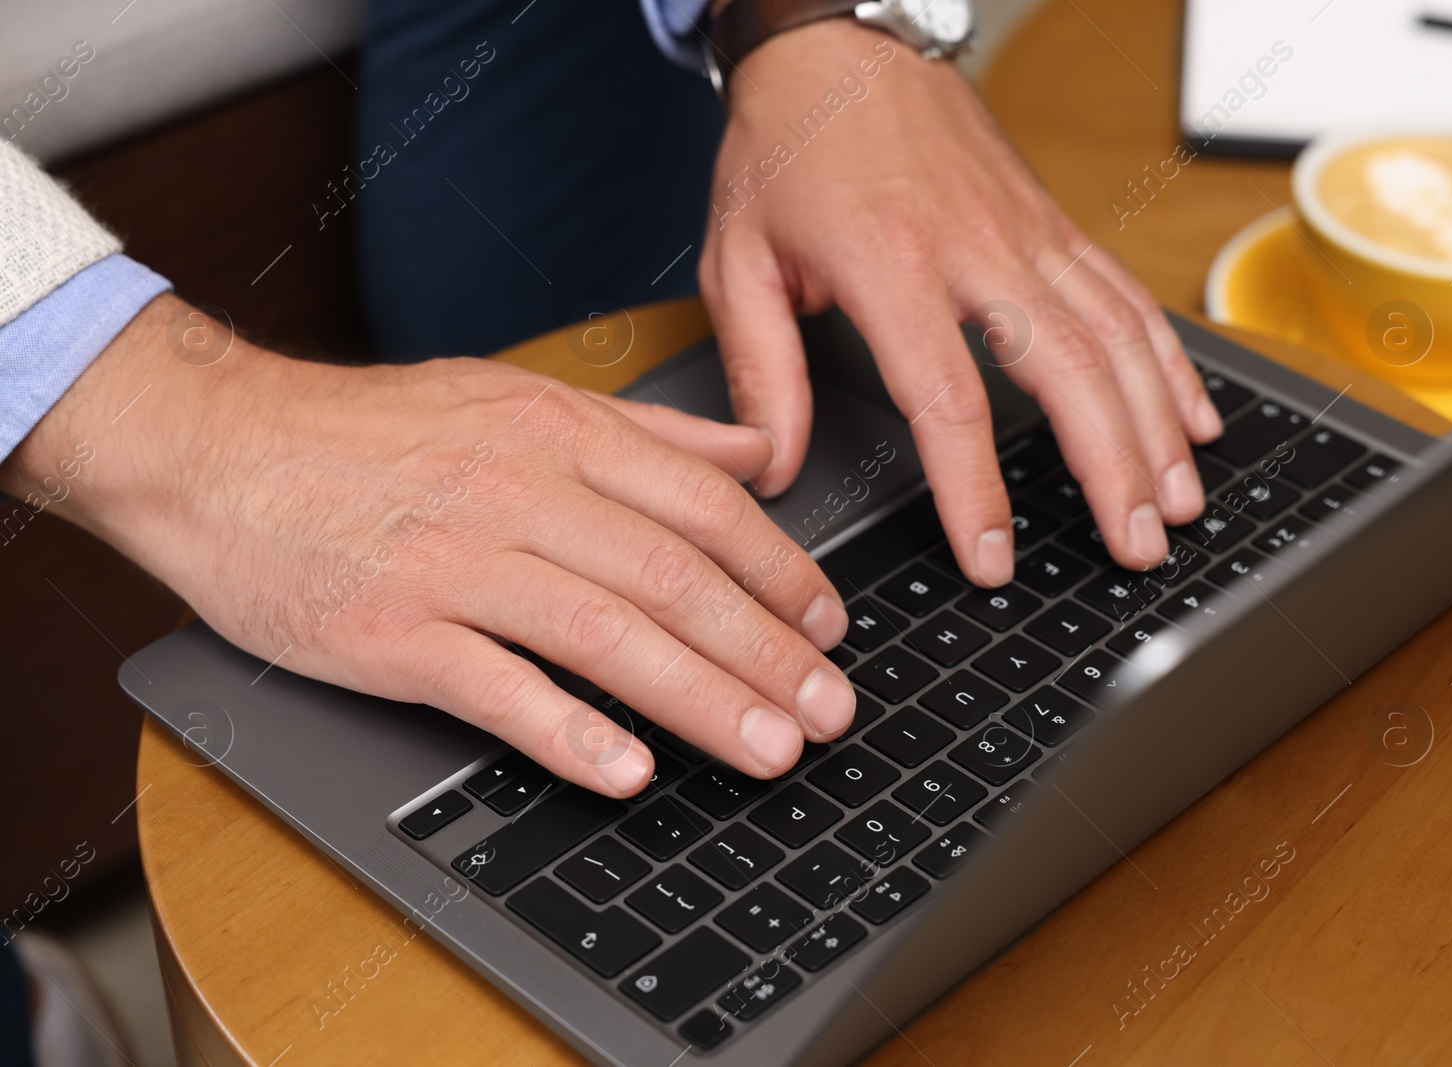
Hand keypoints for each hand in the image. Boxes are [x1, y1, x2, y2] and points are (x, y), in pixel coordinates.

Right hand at [1, 295, 859, 793]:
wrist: (217, 448)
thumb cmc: (365, 432)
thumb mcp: (512, 396)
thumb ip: (640, 432)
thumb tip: (748, 455)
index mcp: (556, 434)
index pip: (703, 506)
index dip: (780, 571)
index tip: (828, 625)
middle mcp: (518, 492)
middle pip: (673, 578)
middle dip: (766, 651)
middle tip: (829, 707)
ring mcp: (454, 564)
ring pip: (605, 635)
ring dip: (700, 700)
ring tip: (767, 746)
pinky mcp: (392, 632)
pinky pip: (496, 688)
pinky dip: (567, 732)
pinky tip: (627, 770)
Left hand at [698, 21, 1222, 579]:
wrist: (838, 44)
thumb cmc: (786, 149)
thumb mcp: (739, 261)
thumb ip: (760, 371)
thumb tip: (774, 467)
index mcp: (890, 264)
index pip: (949, 399)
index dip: (976, 490)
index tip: (990, 559)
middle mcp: (976, 246)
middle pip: (1070, 371)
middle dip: (1113, 469)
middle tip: (1136, 548)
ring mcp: (1027, 230)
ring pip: (1117, 334)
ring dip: (1157, 425)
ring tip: (1179, 504)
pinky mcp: (1053, 221)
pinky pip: (1127, 293)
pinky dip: (1169, 360)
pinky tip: (1192, 416)